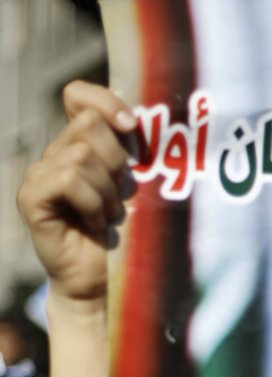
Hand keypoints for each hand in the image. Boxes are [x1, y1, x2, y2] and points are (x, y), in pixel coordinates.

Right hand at [17, 80, 136, 314]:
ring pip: (82, 155)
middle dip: (116, 161)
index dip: (105, 101)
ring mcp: (39, 174)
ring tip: (110, 215)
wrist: (102, 281)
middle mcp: (54, 154)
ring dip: (106, 190)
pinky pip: (67, 180)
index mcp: (77, 144)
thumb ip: (128, 152)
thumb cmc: (122, 235)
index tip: (131, 127)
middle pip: (89, 124)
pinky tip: (95, 223)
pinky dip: (91, 202)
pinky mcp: (31, 198)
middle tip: (120, 195)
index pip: (78, 95)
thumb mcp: (131, 186)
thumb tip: (135, 121)